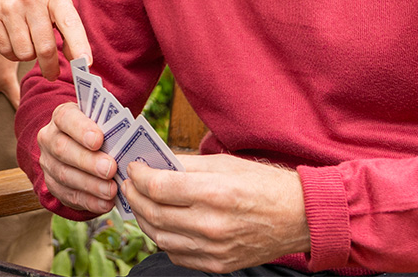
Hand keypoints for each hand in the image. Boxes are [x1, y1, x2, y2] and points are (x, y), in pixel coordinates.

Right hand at [0, 0, 89, 79]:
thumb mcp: (55, 1)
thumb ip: (69, 29)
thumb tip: (79, 61)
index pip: (69, 22)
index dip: (78, 44)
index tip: (85, 63)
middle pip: (45, 47)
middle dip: (50, 66)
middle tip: (52, 73)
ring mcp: (8, 6)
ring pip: (24, 53)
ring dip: (29, 55)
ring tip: (28, 41)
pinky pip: (5, 51)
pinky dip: (12, 53)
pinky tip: (13, 40)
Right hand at [37, 101, 117, 215]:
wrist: (76, 146)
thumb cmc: (95, 132)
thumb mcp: (99, 122)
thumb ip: (108, 129)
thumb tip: (129, 143)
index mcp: (61, 116)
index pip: (66, 118)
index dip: (81, 129)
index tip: (98, 140)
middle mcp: (49, 138)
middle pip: (63, 149)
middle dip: (88, 161)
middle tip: (110, 168)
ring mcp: (49, 163)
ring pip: (64, 175)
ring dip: (90, 185)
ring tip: (112, 190)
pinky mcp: (53, 185)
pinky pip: (68, 196)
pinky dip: (89, 201)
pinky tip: (106, 203)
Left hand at [123, 153, 309, 271]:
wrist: (300, 218)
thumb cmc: (262, 184)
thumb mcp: (223, 163)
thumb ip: (185, 165)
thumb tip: (153, 163)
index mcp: (214, 193)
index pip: (158, 187)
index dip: (138, 176)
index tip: (133, 166)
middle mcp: (212, 225)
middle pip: (153, 213)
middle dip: (133, 196)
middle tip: (128, 183)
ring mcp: (215, 249)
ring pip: (160, 237)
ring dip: (142, 218)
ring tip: (139, 202)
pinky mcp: (219, 265)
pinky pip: (177, 254)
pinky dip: (162, 238)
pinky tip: (161, 223)